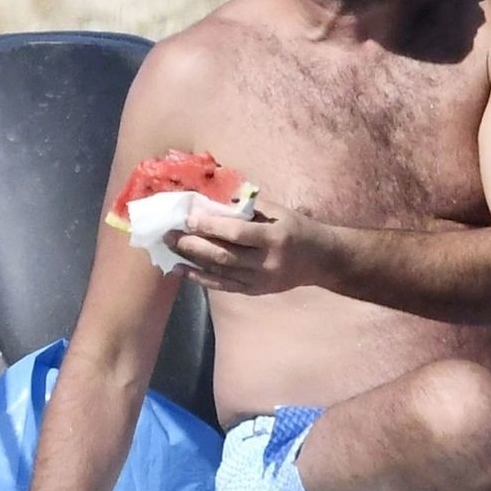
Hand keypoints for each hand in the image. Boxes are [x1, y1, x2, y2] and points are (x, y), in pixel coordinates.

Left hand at [170, 201, 326, 293]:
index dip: (211, 226)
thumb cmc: (298, 228)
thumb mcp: (280, 211)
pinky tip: (183, 270)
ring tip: (170, 249)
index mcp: (275, 238)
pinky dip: (201, 278)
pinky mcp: (255, 291)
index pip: (237, 233)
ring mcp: (260, 280)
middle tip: (169, 234)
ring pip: (220, 272)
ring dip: (192, 261)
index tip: (188, 218)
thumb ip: (249, 206)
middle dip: (193, 244)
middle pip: (223, 255)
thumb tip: (216, 200)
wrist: (320, 260)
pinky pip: (223, 286)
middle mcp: (266, 262)